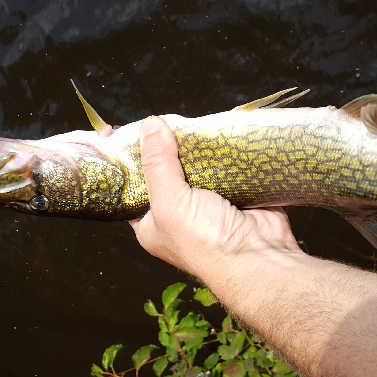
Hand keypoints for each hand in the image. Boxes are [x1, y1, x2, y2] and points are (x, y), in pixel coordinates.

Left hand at [130, 116, 302, 278]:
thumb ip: (157, 163)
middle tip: (162, 120)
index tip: (117, 132)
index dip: (125, 162)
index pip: (131, 187)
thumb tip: (149, 125)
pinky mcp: (236, 194)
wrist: (258, 257)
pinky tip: (218, 131)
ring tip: (190, 121)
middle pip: (165, 172)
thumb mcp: (169, 201)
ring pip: (197, 166)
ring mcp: (208, 204)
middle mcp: (177, 215)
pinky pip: (226, 166)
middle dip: (165, 148)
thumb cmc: (204, 239)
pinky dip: (223, 151)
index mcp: (152, 223)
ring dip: (195, 147)